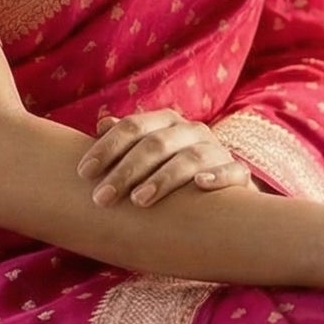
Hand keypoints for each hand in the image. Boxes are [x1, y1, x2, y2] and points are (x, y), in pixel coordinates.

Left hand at [76, 107, 253, 207]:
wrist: (224, 197)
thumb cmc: (173, 173)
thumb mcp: (150, 155)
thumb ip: (127, 141)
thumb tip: (102, 124)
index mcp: (166, 123)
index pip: (133, 127)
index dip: (106, 148)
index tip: (84, 174)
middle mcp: (192, 131)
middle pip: (156, 144)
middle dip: (126, 171)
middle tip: (101, 198)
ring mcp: (217, 150)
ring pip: (190, 158)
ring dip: (163, 178)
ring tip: (138, 201)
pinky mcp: (239, 173)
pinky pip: (232, 171)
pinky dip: (217, 176)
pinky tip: (200, 186)